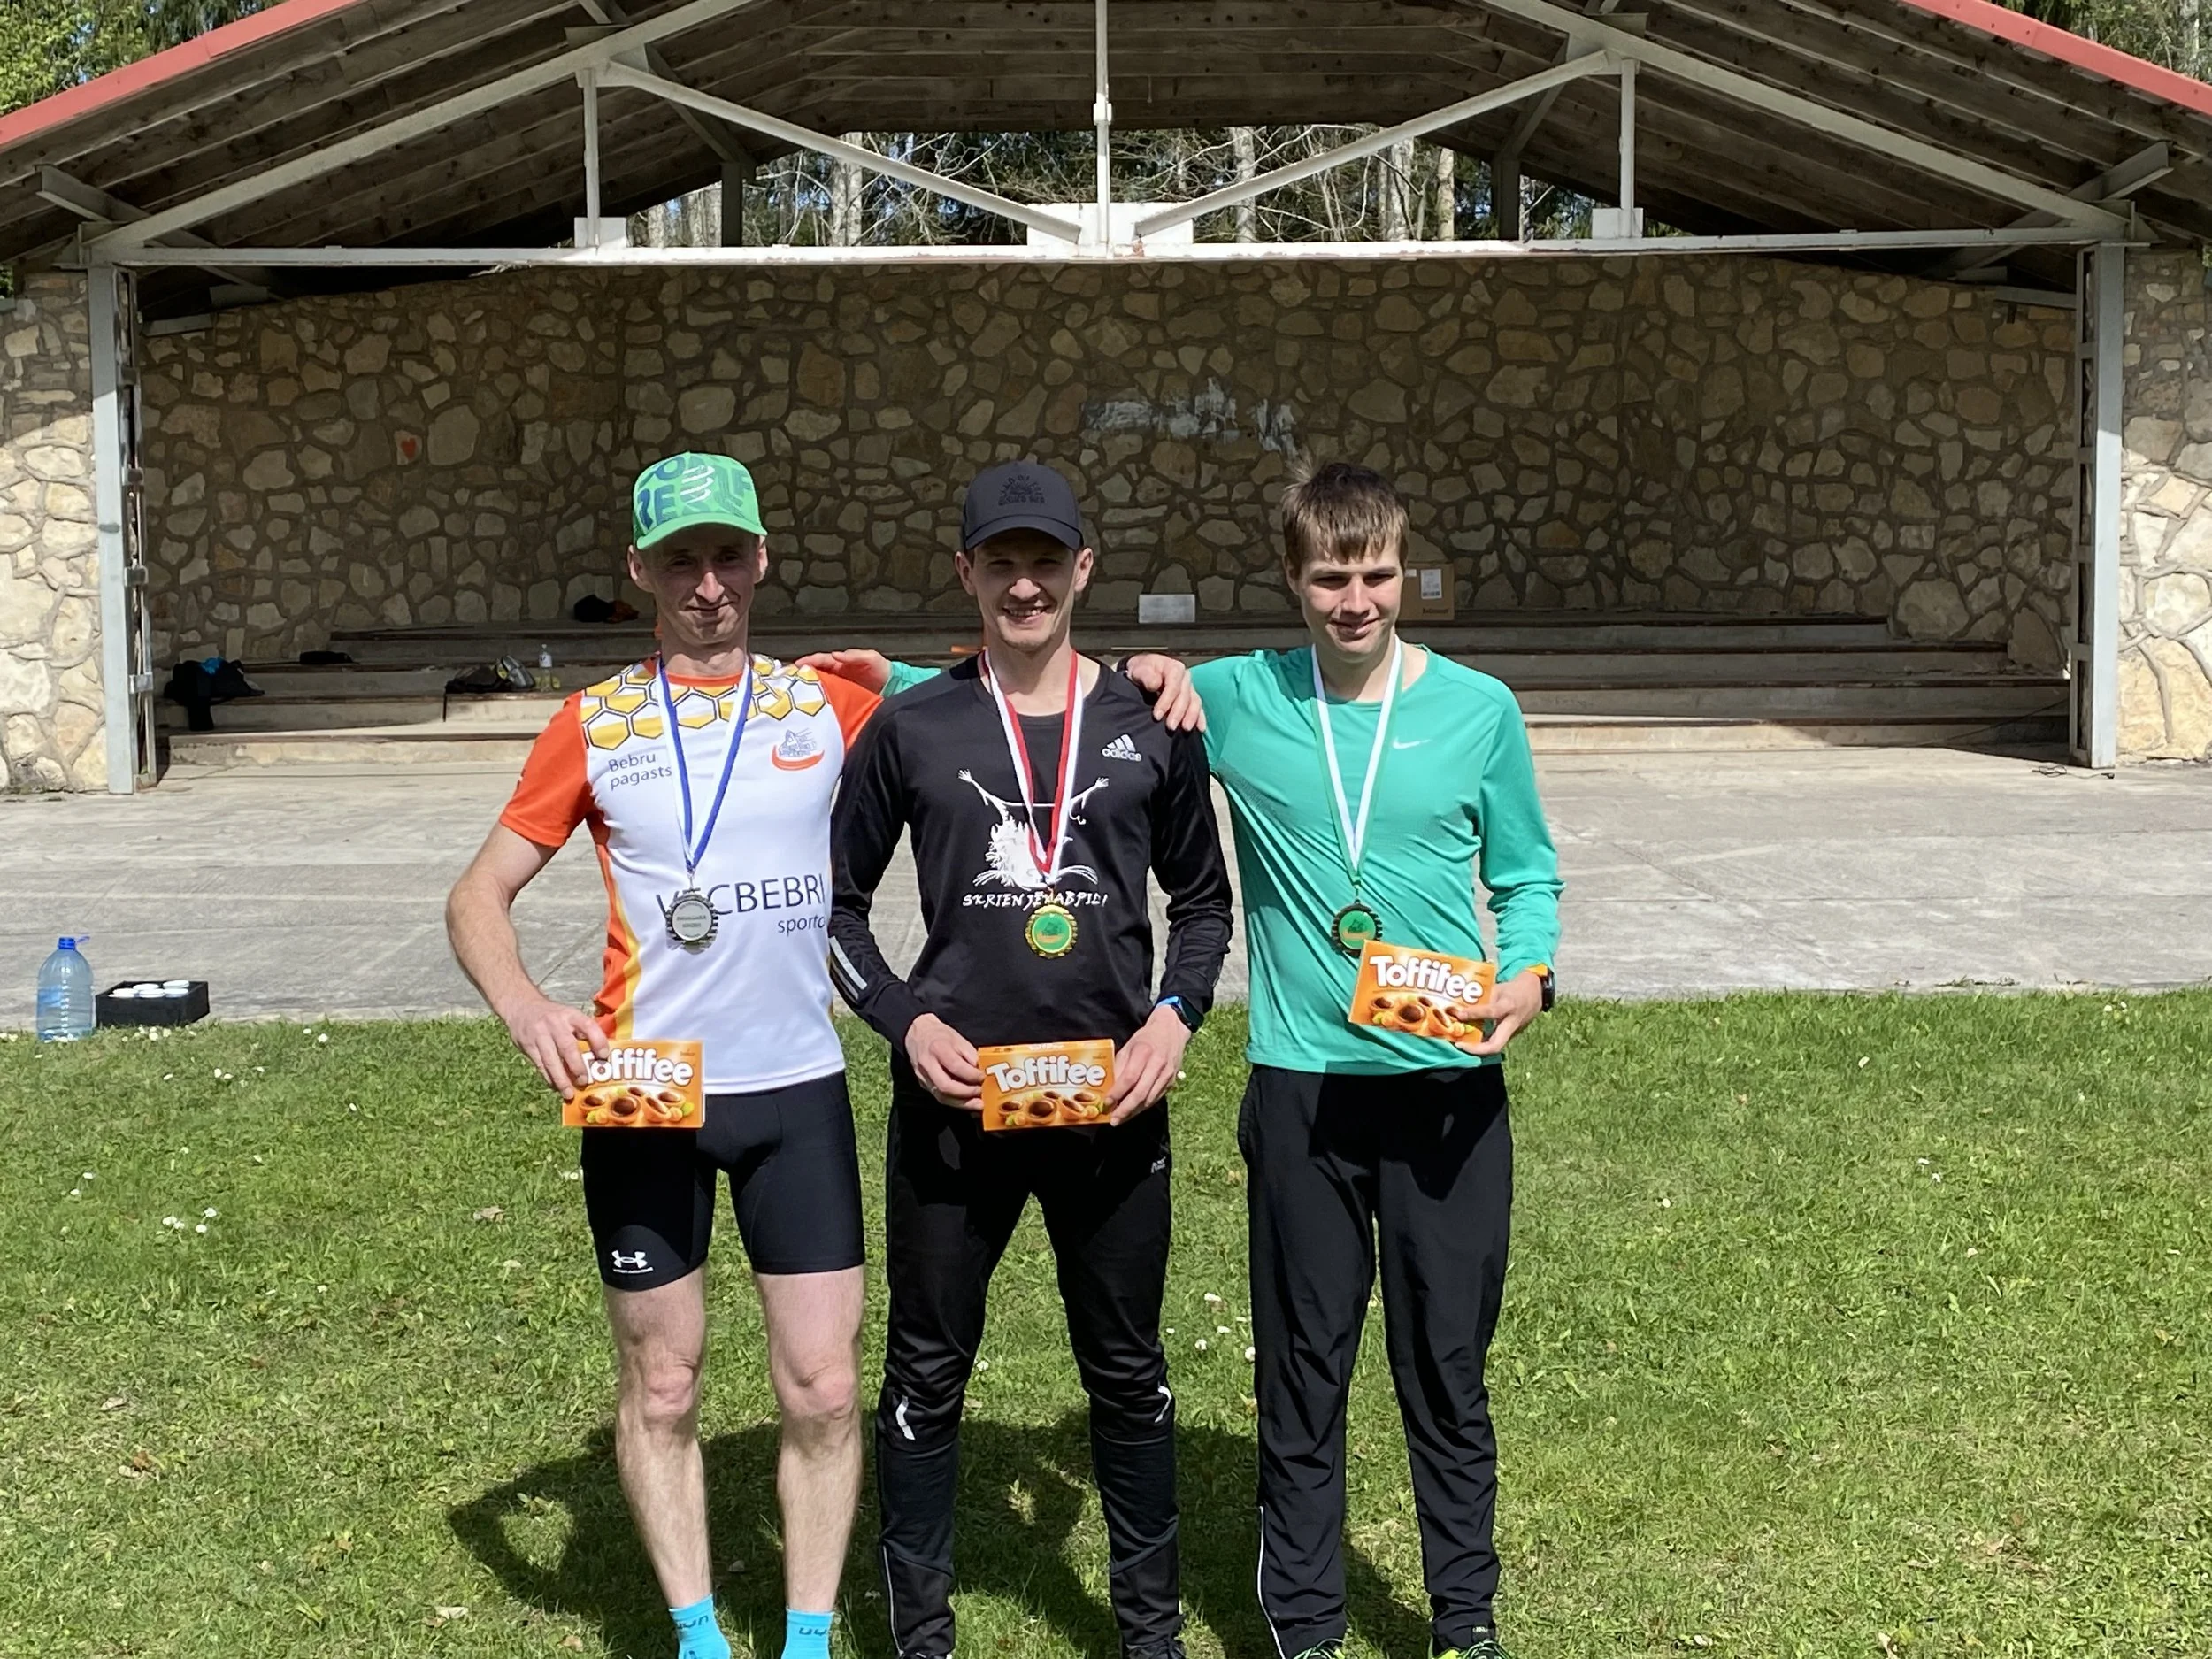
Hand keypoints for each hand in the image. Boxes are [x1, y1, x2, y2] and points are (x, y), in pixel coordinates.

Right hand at [500, 994, 609, 1097]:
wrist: (521, 1006)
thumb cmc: (553, 1016)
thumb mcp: (569, 1015)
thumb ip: (582, 1032)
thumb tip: (600, 1056)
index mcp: (571, 1015)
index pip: (588, 1026)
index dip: (598, 1041)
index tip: (604, 1056)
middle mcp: (555, 1024)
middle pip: (567, 1047)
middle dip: (577, 1066)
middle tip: (584, 1081)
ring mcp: (540, 1035)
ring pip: (551, 1060)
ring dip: (561, 1079)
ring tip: (569, 1093)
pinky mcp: (528, 1045)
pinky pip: (539, 1065)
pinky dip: (548, 1077)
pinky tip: (555, 1087)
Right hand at [797, 648, 892, 693]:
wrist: (893, 687)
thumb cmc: (882, 669)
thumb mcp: (870, 657)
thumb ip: (854, 655)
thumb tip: (836, 654)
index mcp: (840, 663)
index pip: (820, 660)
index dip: (808, 661)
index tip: (797, 665)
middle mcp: (836, 675)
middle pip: (815, 674)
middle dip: (802, 676)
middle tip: (790, 681)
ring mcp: (838, 687)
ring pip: (819, 687)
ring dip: (808, 690)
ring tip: (796, 695)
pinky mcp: (842, 700)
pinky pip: (828, 699)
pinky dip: (819, 702)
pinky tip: (813, 707)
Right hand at [905, 1012, 982, 1107]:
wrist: (918, 1035)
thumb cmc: (940, 1036)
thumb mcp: (958, 1038)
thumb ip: (970, 1054)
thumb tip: (981, 1071)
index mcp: (937, 1048)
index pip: (955, 1066)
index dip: (971, 1075)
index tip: (982, 1077)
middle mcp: (927, 1064)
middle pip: (945, 1086)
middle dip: (966, 1093)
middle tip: (980, 1092)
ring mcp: (923, 1076)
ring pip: (941, 1096)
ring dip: (961, 1103)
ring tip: (977, 1104)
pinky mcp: (923, 1084)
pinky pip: (939, 1097)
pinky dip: (954, 1102)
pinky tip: (967, 1103)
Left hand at [1108, 1004, 1192, 1123]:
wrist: (1171, 1031)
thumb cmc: (1146, 1039)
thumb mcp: (1128, 1047)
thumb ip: (1119, 1066)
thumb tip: (1109, 1087)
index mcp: (1144, 1053)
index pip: (1129, 1078)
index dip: (1117, 1093)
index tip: (1106, 1103)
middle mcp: (1157, 1064)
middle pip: (1140, 1093)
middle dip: (1125, 1109)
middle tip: (1113, 1120)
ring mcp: (1167, 1074)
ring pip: (1149, 1099)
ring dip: (1134, 1112)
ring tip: (1121, 1118)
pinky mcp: (1171, 1081)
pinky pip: (1156, 1098)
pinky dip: (1143, 1107)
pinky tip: (1133, 1111)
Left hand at [1121, 653, 1205, 732]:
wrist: (1144, 672)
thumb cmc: (1142, 671)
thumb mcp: (1139, 670)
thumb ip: (1146, 676)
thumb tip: (1155, 684)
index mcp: (1174, 668)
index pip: (1173, 686)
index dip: (1166, 701)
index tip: (1157, 715)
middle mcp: (1185, 677)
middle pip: (1184, 696)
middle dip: (1178, 713)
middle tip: (1170, 726)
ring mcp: (1189, 688)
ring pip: (1194, 702)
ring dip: (1191, 717)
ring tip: (1185, 729)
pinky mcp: (1191, 698)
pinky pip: (1198, 708)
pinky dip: (1200, 718)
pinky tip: (1200, 728)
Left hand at [1453, 970, 1545, 1056]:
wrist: (1535, 994)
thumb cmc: (1513, 990)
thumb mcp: (1499, 988)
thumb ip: (1483, 997)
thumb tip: (1461, 1004)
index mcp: (1510, 1006)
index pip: (1492, 1012)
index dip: (1475, 1014)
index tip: (1459, 1014)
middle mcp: (1512, 1023)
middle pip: (1496, 1045)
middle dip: (1476, 1049)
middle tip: (1459, 1045)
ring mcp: (1513, 1032)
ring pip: (1495, 1046)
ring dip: (1477, 1048)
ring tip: (1459, 1043)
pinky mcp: (1511, 1036)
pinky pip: (1495, 1042)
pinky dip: (1482, 1043)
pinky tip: (1469, 1040)